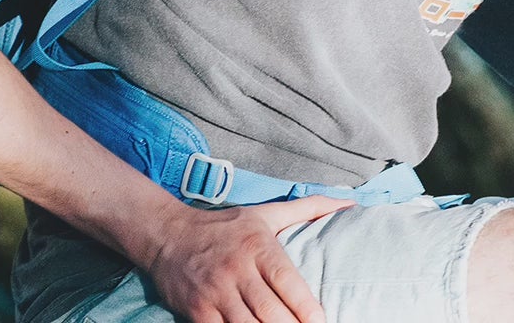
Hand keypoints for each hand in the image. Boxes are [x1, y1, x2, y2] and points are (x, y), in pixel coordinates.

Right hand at [139, 195, 355, 322]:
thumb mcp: (264, 214)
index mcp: (257, 246)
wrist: (166, 234)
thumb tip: (348, 202)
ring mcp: (215, 292)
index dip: (308, 309)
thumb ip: (307, 209)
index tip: (321, 321)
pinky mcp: (198, 311)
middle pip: (273, 313)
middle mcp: (236, 269)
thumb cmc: (223, 228)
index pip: (288, 283)